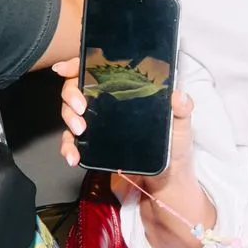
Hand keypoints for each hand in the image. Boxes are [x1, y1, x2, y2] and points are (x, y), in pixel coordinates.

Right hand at [55, 58, 196, 181]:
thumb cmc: (175, 149)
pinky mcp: (93, 146)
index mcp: (126, 92)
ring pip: (70, 113)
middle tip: (81, 106)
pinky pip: (72, 142)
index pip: (99, 71)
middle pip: (78, 89)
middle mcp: (108, 105)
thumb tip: (178, 95)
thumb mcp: (181, 125)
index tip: (65, 68)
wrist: (167, 182)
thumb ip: (182, 109)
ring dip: (68, 118)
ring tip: (80, 129)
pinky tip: (73, 155)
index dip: (78, 65)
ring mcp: (98, 125)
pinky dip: (67, 147)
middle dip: (71, 93)